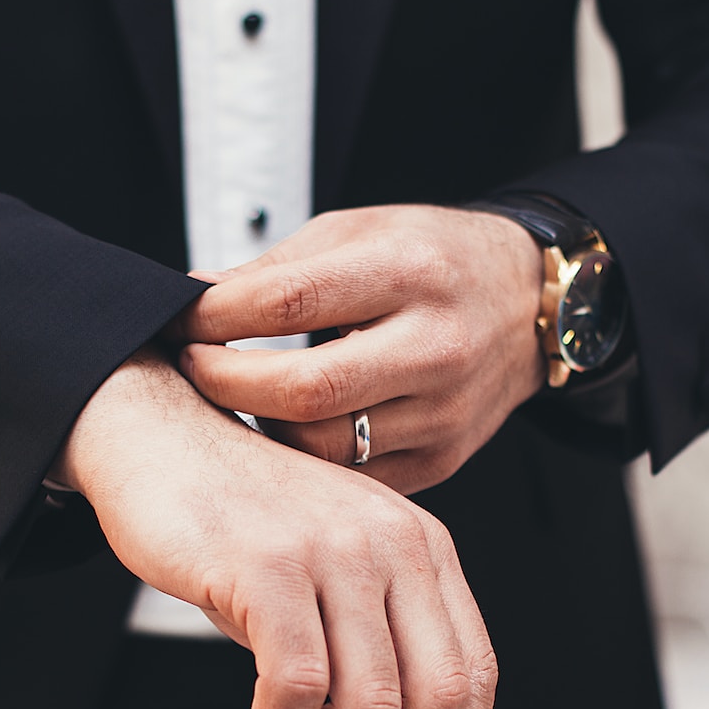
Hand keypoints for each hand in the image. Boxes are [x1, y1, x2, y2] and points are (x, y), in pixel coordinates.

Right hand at [53, 349, 498, 708]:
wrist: (157, 437)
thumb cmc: (241, 517)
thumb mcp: (333, 563)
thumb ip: (374, 635)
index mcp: (422, 544)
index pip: (474, 670)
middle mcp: (391, 542)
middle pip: (435, 696)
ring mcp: (330, 550)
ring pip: (367, 704)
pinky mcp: (267, 565)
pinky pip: (295, 686)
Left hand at [171, 205, 544, 493]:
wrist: (528, 303)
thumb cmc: (431, 258)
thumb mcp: (359, 231)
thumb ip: (276, 268)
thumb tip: (190, 296)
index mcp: (410, 272)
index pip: (290, 301)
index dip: (217, 315)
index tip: (179, 318)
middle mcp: (436, 345)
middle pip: (304, 391)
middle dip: (224, 382)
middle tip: (190, 364)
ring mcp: (444, 411)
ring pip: (322, 447)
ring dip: (258, 426)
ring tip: (232, 397)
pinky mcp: (443, 458)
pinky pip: (351, 478)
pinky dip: (303, 460)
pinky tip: (278, 429)